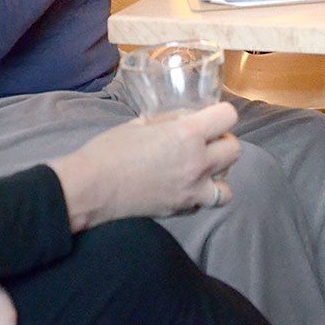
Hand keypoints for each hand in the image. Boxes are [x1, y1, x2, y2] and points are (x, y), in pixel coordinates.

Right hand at [49, 102, 240, 230]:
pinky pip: (206, 203)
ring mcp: (192, 190)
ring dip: (218, 175)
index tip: (210, 117)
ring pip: (228, 185)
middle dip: (223, 143)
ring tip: (200, 168)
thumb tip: (183, 119)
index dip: (221, 114)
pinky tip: (186, 187)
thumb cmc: (109, 150)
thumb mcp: (142, 123)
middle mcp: (197, 163)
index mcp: (188, 135)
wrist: (90, 188)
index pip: (228, 117)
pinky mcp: (181, 209)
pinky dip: (202, 195)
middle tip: (206, 142)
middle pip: (234, 150)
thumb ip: (169, 121)